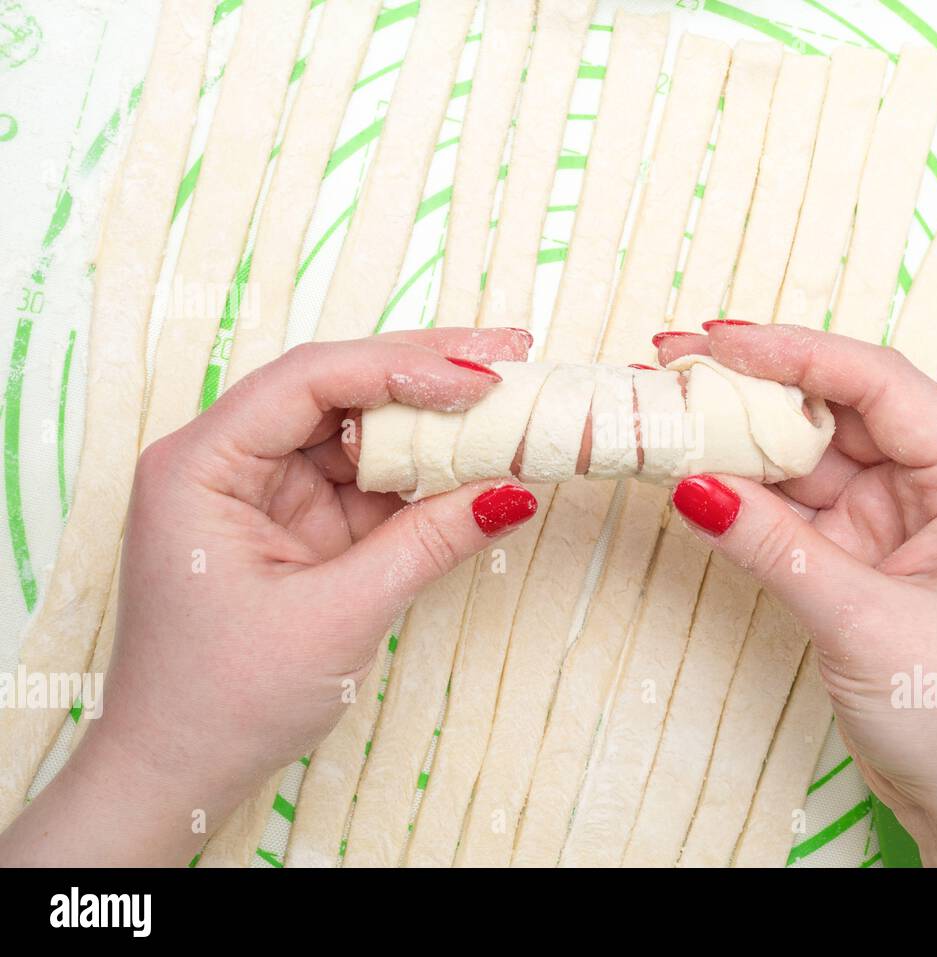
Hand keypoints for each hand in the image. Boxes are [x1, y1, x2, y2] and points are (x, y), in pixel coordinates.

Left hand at [0, 328, 538, 865]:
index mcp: (201, 466)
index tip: (481, 378)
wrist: (179, 772)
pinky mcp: (298, 523)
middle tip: (511, 353)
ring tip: (508, 397)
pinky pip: (367, 480)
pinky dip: (422, 472)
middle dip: (425, 372)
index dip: (400, 369)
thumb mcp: (337, 616)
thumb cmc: (224, 700)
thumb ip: (427, 543)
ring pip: (359, 431)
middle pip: (338, 390)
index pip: (309, 381)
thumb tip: (512, 491)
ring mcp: (265, 491)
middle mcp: (228, 461)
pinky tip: (476, 456)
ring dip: (433, 421)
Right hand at [658, 323, 936, 866]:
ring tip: (669, 415)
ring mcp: (896, 521)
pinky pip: (796, 507)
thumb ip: (776, 549)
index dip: (796, 352)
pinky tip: (698, 475)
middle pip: (838, 408)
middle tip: (673, 366)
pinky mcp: (861, 558)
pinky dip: (748, 494)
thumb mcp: (865, 624)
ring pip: (810, 455)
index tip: (720, 342)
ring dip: (742, 438)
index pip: (880, 383)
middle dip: (756, 386)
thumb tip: (695, 486)